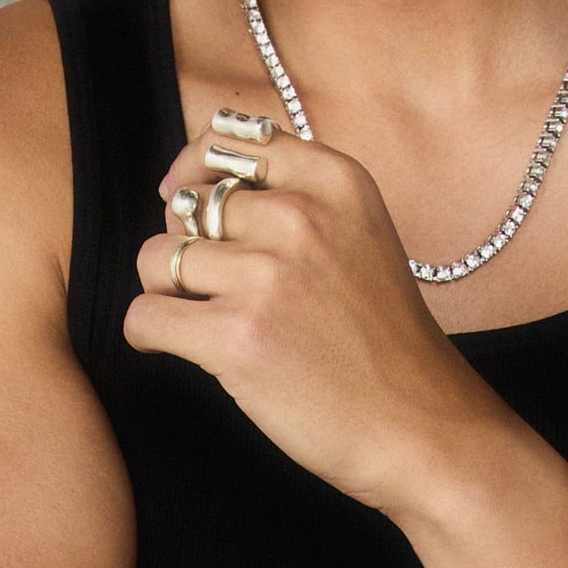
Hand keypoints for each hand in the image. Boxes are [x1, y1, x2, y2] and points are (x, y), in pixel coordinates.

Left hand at [126, 120, 496, 514]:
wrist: (423, 425)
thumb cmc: (384, 341)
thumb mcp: (360, 236)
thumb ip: (293, 198)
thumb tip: (184, 187)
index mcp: (336, 181)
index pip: (229, 141)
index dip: (194, 171)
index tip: (186, 204)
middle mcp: (301, 216)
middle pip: (187, 206)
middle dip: (187, 247)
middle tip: (219, 290)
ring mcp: (268, 276)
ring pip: (156, 259)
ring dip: (166, 294)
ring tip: (204, 322)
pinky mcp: (238, 337)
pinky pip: (144, 318)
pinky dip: (149, 337)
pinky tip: (183, 350)